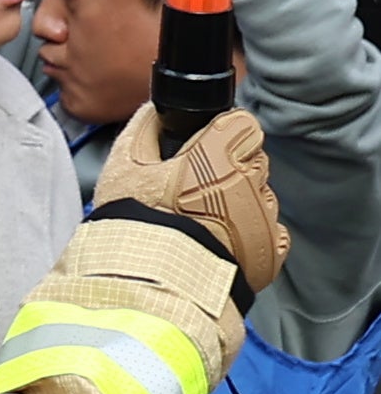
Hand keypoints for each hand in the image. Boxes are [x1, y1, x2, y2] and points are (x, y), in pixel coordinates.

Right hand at [98, 106, 287, 303]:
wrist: (150, 282)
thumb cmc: (134, 223)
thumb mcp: (122, 167)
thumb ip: (142, 131)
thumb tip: (153, 111)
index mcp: (219, 156)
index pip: (243, 126)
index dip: (222, 135)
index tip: (204, 149)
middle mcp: (250, 182)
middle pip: (254, 159)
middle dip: (231, 168)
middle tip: (195, 189)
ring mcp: (264, 217)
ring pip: (261, 194)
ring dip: (240, 202)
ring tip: (204, 221)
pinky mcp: (271, 249)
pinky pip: (269, 229)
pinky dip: (250, 234)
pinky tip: (220, 241)